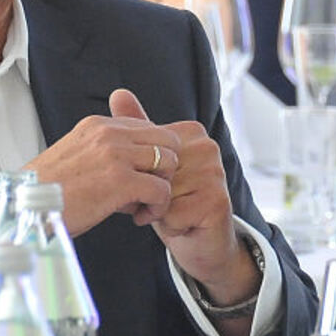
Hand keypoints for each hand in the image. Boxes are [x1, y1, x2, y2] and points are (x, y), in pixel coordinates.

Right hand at [22, 88, 180, 234]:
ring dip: (162, 189)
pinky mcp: (120, 181)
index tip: (141, 177)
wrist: (24, 208)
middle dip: (165, 169)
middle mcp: (109, 134)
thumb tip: (131, 166)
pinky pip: (161, 190)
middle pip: (168, 141)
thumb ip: (103, 152)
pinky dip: (156, 208)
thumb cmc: (46, 191)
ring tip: (142, 206)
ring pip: (169, 163)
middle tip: (148, 191)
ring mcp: (116, 155)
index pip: (150, 128)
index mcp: (98, 125)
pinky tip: (138, 217)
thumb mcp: (75, 156)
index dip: (153, 156)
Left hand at [111, 92, 257, 305]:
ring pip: (161, 194)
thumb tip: (118, 93)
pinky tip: (184, 225)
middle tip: (161, 204)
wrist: (200, 242)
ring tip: (175, 214)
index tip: (154, 184)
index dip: (141, 174)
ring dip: (159, 213)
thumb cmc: (173, 201)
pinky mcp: (217, 200)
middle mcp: (207, 147)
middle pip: (154, 172)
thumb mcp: (150, 164)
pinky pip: (172, 214)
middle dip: (148, 195)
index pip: (148, 151)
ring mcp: (215, 172)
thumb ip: (137, 128)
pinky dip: (171, 226)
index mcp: (190, 132)